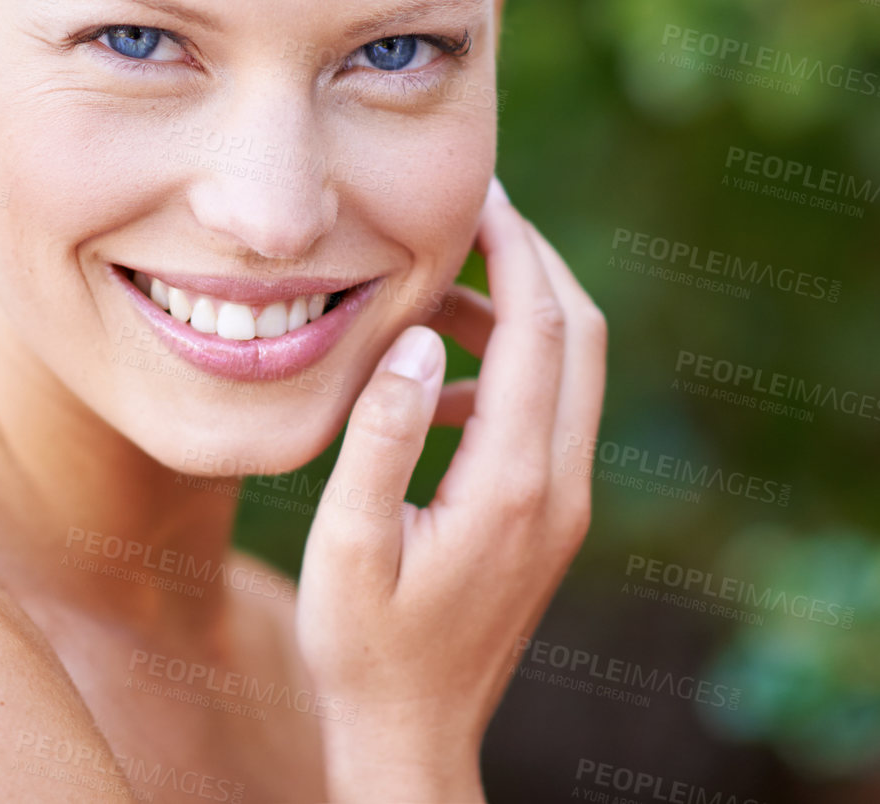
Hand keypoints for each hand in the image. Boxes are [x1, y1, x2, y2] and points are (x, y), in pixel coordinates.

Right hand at [295, 177, 607, 802]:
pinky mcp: (548, 514)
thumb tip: (415, 344)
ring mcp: (562, 502)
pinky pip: (545, 410)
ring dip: (514, 311)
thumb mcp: (348, 543)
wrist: (413, 735)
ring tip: (428, 287)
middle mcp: (558, 484)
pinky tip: (432, 379)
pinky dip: (504, 365)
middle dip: (534, 258)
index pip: (537, 330)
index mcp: (513, 482)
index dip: (515, 248)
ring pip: (567, 370)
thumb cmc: (366, 645)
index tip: (478, 191)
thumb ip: (380, 437)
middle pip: (578, 334)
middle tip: (473, 209)